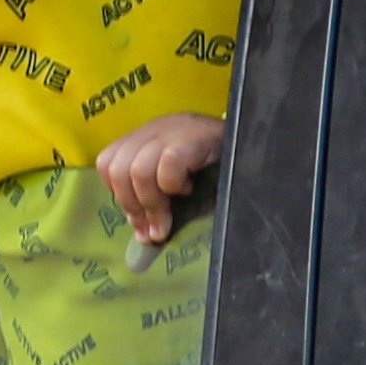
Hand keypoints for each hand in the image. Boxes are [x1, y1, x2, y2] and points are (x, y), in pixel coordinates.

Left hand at [97, 110, 223, 245]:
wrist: (257, 150)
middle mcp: (157, 128)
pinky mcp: (195, 134)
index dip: (119, 196)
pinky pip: (168, 164)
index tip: (140, 223)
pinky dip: (173, 185)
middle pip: (117, 168)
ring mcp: (175, 128)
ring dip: (152, 204)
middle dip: (134, 206)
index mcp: (148, 136)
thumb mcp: (180, 186)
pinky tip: (189, 189)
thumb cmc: (219, 173)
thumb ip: (157, 204)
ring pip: (138, 169)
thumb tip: (141, 237)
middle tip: (156, 227)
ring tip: (172, 216)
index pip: (108, 161)